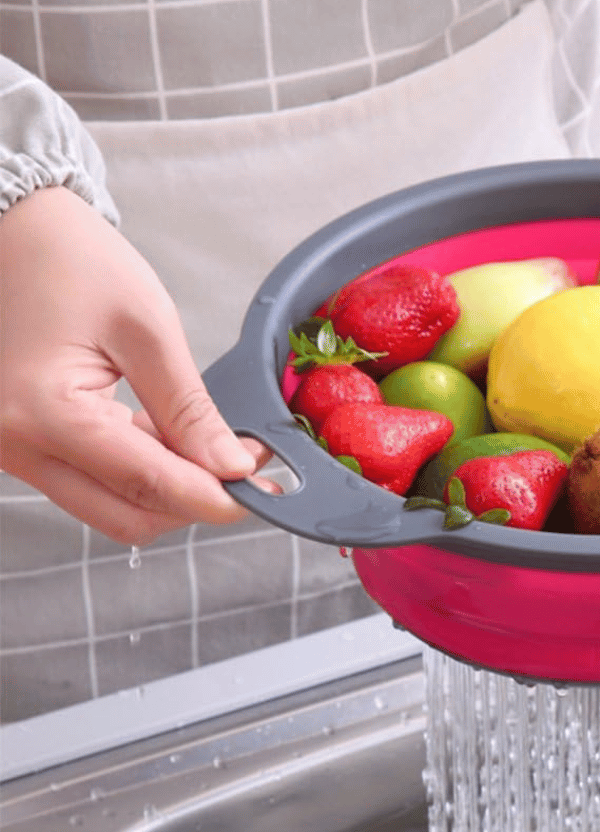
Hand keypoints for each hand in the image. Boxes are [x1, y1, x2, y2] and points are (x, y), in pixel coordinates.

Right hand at [0, 186, 269, 544]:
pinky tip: (168, 437)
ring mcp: (15, 450)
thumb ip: (190, 409)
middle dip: (192, 502)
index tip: (262, 493)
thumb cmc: (72, 263)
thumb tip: (232, 466)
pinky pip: (94, 483)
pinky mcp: (25, 445)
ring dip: (169, 489)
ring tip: (208, 444)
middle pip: (127, 517)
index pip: (148, 485)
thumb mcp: (147, 330)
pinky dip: (140, 473)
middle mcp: (16, 444)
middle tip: (240, 469)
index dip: (214, 498)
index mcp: (43, 412)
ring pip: (111, 508)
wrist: (14, 234)